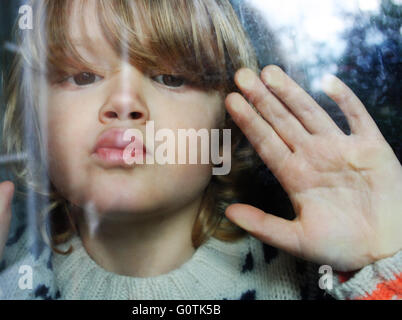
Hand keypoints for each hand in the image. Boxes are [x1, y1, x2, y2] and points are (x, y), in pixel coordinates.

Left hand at [225, 65, 401, 271]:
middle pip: (283, 122)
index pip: (266, 142)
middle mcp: (314, 157)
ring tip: (270, 72)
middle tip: (241, 75)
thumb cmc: (340, 246)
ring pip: (311, 113)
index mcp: (295, 175)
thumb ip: (263, 224)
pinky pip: (357, 117)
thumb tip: (228, 213)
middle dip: (262, 99)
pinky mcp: (370, 147)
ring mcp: (341, 149)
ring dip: (292, 93)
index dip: (249, 121)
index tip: (231, 101)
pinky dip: (345, 99)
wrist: (384, 251)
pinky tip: (327, 81)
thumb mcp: (296, 239)